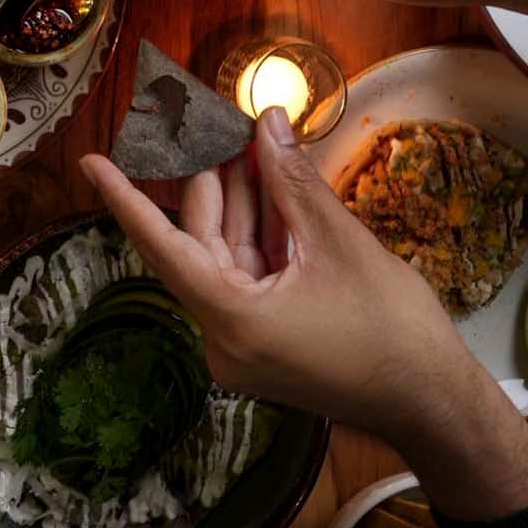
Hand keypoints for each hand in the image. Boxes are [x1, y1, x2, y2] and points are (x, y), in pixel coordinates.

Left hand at [80, 109, 527, 519]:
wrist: (435, 403)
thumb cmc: (393, 333)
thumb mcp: (338, 243)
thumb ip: (292, 182)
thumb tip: (267, 124)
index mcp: (230, 319)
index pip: (162, 246)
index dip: (125, 198)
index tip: (92, 162)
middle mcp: (223, 338)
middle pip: (199, 244)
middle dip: (213, 183)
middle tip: (217, 126)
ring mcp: (242, 345)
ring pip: (226, 257)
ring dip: (241, 206)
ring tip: (252, 147)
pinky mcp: (263, 344)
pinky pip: (247, 278)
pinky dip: (259, 238)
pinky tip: (272, 192)